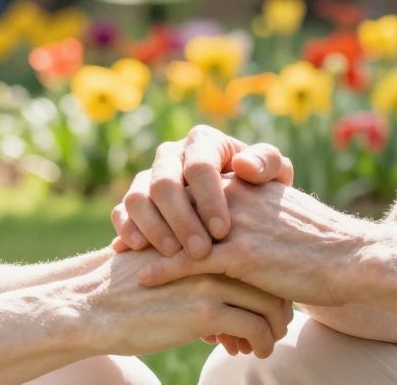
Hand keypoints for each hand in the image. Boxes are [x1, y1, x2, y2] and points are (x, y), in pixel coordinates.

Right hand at [73, 247, 293, 358]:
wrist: (94, 305)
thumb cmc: (128, 288)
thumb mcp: (169, 267)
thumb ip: (200, 272)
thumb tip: (227, 308)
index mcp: (207, 232)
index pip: (258, 249)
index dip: (271, 276)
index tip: (274, 296)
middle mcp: (214, 249)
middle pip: (271, 275)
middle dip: (282, 303)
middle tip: (281, 322)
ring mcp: (212, 278)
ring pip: (271, 303)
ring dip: (277, 326)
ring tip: (271, 340)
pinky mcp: (206, 311)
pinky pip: (256, 329)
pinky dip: (263, 343)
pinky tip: (256, 351)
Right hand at [112, 125, 293, 258]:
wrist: (241, 211)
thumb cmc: (260, 191)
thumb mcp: (274, 176)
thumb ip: (268, 164)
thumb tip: (243, 165)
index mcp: (204, 142)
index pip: (199, 165)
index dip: (208, 198)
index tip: (224, 231)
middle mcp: (171, 154)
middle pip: (164, 181)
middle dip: (181, 218)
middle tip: (200, 251)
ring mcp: (148, 177)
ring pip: (137, 196)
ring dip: (153, 227)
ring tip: (174, 255)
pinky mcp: (133, 202)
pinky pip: (122, 212)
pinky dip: (127, 230)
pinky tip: (141, 251)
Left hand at [134, 178, 366, 308]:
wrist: (350, 258)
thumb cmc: (318, 241)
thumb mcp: (279, 209)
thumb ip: (251, 204)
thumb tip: (234, 212)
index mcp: (244, 180)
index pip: (190, 180)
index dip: (162, 197)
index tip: (140, 212)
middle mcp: (236, 193)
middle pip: (175, 198)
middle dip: (147, 217)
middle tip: (125, 236)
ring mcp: (236, 222)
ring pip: (176, 227)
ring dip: (148, 242)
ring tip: (127, 255)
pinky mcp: (241, 253)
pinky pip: (190, 260)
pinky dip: (164, 269)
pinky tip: (145, 278)